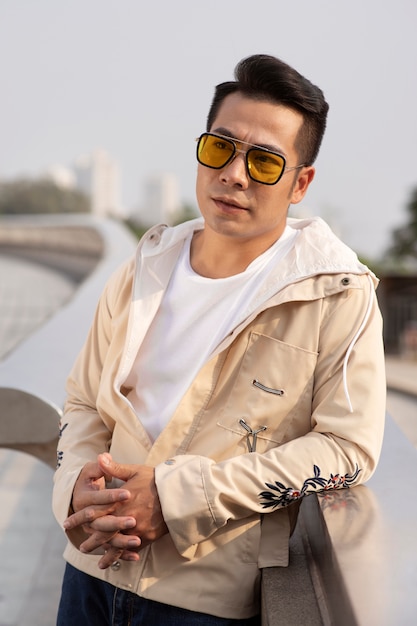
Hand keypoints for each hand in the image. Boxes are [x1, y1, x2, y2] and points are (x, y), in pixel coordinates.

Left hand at [64, 453, 167, 568]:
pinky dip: (122, 556)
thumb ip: (115, 469)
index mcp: (119, 502)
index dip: (79, 518)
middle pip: (102, 532)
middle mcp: (125, 518)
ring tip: (96, 559)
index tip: (67, 522)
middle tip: (81, 546)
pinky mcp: (147, 537)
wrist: (179, 493)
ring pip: (115, 544)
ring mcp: (135, 529)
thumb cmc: (156, 480)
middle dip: (90, 540)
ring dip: (105, 552)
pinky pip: (131, 549)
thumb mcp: (135, 471)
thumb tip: (100, 457)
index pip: (94, 511)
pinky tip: (116, 562)